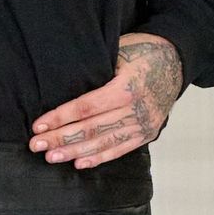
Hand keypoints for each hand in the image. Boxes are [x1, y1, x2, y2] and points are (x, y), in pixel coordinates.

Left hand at [29, 33, 184, 168]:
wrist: (177, 60)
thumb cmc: (143, 51)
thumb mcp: (118, 51)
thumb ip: (96, 71)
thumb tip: (62, 88)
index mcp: (126, 87)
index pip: (86, 107)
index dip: (61, 117)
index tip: (38, 125)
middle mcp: (136, 109)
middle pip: (91, 128)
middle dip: (61, 138)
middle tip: (36, 145)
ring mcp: (143, 124)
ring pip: (104, 142)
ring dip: (75, 152)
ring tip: (51, 157)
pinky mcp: (147, 133)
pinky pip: (120, 149)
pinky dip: (100, 157)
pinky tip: (80, 163)